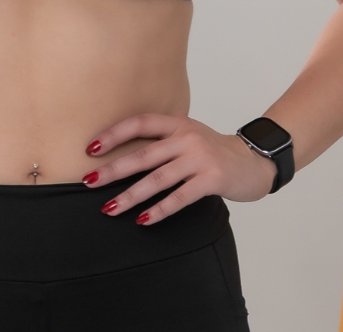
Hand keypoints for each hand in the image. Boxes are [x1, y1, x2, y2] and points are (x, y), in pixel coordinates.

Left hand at [81, 113, 277, 224]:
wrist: (253, 161)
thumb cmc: (213, 151)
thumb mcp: (188, 136)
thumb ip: (162, 141)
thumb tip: (122, 155)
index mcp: (177, 123)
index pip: (140, 122)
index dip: (114, 133)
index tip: (91, 148)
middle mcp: (186, 137)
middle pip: (144, 154)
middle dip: (113, 169)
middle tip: (89, 181)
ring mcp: (200, 158)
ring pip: (158, 178)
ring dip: (131, 196)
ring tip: (110, 208)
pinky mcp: (212, 179)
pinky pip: (180, 197)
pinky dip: (160, 210)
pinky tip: (143, 220)